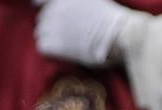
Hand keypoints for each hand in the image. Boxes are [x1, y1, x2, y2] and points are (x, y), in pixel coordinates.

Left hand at [34, 0, 148, 67]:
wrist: (121, 34)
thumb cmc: (114, 20)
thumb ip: (79, 1)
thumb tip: (49, 6)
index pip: (40, 0)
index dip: (41, 5)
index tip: (40, 8)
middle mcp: (57, 6)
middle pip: (42, 18)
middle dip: (52, 25)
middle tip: (68, 34)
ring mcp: (55, 24)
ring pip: (40, 32)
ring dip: (51, 38)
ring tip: (67, 44)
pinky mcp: (55, 42)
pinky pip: (42, 46)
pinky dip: (50, 50)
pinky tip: (64, 51)